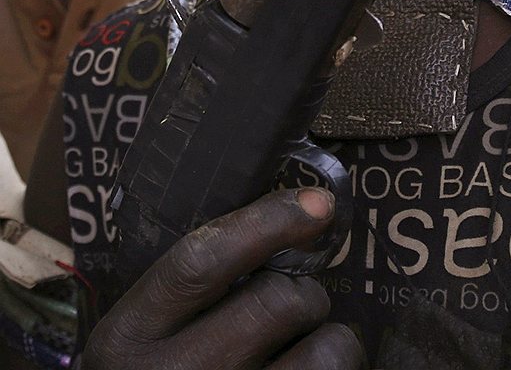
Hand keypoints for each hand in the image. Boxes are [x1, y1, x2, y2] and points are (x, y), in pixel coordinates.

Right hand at [81, 188, 364, 369]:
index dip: (268, 222)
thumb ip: (197, 286)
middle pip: (275, 301)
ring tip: (301, 349)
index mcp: (128, 338)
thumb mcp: (148, 332)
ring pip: (323, 349)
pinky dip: (335, 367)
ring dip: (327, 339)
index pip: (201, 262)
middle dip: (300, 294)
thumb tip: (296, 220)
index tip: (318, 204)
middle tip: (292, 309)